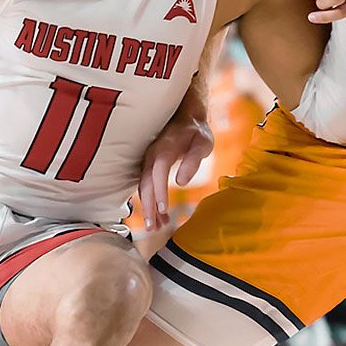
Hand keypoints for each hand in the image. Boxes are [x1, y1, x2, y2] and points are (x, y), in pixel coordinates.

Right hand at [138, 113, 212, 230]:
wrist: (185, 117)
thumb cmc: (196, 131)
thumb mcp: (202, 143)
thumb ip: (193, 160)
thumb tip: (182, 182)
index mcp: (164, 149)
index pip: (158, 172)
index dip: (159, 191)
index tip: (164, 209)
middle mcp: (151, 156)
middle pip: (145, 184)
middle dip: (148, 207)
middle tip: (152, 228)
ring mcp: (147, 161)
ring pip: (143, 188)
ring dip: (148, 208)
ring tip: (155, 228)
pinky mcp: (148, 166)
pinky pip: (146, 186)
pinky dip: (151, 202)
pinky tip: (160, 216)